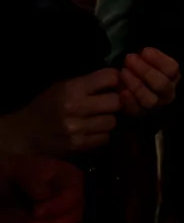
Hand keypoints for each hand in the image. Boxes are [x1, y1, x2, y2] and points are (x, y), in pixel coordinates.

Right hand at [0, 70, 122, 155]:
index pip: (110, 77)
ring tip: (97, 119)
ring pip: (112, 122)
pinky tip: (91, 132)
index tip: (114, 86)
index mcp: (72, 88)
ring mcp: (77, 128)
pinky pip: (104, 138)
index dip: (116, 81)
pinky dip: (101, 135)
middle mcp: (75, 106)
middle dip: (115, 103)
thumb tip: (121, 80)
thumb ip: (90, 83)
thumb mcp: (63, 87)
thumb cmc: (47, 107)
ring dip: (108, 120)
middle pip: (116, 101)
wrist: (25, 133)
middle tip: (107, 105)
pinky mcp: (78, 145)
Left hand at [0, 154, 85, 222]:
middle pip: (73, 220)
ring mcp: (61, 221)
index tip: (36, 212)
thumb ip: (34, 180)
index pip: (74, 197)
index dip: (58, 207)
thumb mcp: (20, 169)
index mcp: (69, 181)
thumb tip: (44, 198)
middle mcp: (71, 202)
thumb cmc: (10, 175)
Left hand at [117, 48, 179, 115]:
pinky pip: (136, 110)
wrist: (128, 85)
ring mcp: (154, 106)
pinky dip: (129, 101)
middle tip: (130, 59)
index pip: (172, 69)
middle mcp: (167, 93)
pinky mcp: (139, 114)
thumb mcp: (149, 60)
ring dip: (136, 85)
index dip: (159, 60)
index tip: (145, 51)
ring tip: (123, 72)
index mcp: (173, 77)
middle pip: (161, 85)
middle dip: (145, 71)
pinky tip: (122, 91)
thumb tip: (146, 53)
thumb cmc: (140, 69)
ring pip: (150, 100)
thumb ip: (150, 56)